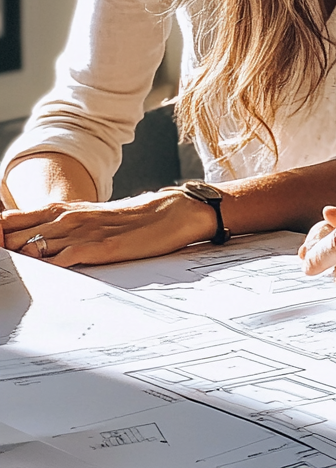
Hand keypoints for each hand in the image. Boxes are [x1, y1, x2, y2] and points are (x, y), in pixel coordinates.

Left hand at [0, 189, 218, 266]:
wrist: (170, 212)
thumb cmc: (129, 220)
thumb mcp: (88, 218)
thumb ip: (58, 228)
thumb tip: (29, 245)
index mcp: (62, 209)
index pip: (10, 221)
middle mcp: (67, 218)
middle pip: (14, 236)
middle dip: (2, 250)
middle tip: (0, 267)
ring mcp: (83, 232)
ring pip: (33, 247)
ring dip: (17, 261)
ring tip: (10, 275)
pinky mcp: (101, 247)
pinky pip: (65, 258)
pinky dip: (48, 267)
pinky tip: (42, 274)